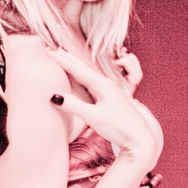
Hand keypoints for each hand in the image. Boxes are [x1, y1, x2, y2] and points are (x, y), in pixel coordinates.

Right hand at [49, 48, 162, 172]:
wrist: (140, 139)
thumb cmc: (119, 127)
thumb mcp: (94, 117)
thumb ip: (74, 106)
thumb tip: (54, 96)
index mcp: (102, 85)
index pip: (77, 69)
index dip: (62, 60)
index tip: (48, 51)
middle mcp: (106, 84)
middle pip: (82, 67)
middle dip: (67, 58)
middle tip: (52, 48)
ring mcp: (108, 90)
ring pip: (87, 73)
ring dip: (73, 65)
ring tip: (63, 57)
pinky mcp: (109, 98)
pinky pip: (91, 81)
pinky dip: (81, 75)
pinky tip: (79, 77)